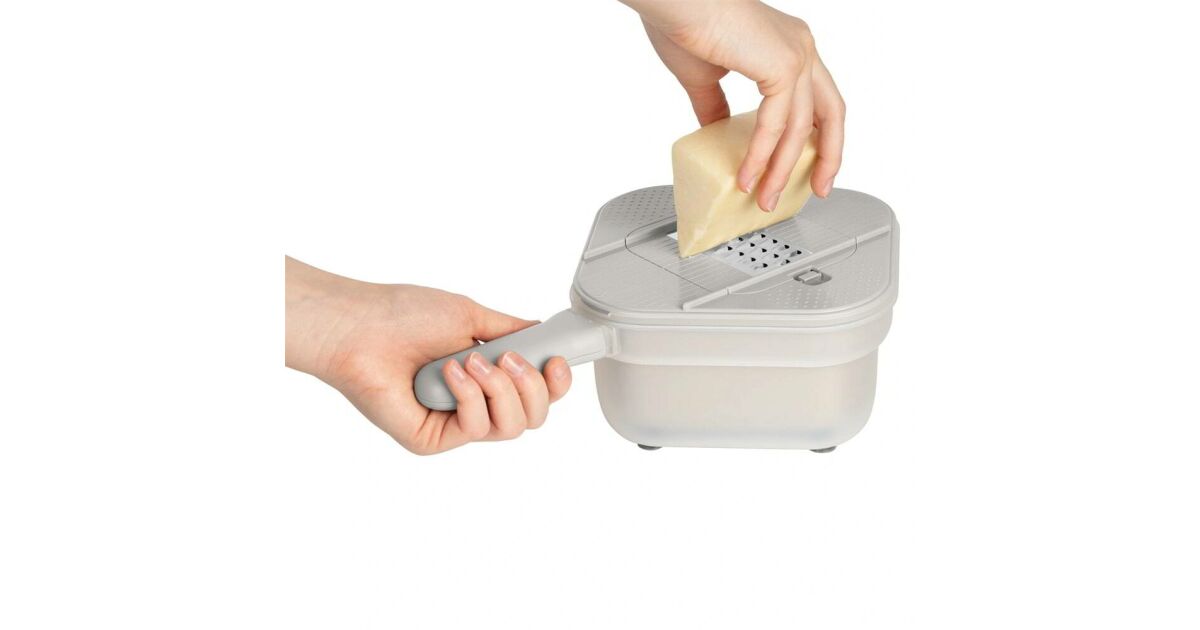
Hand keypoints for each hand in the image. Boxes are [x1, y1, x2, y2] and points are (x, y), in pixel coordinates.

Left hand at [285, 257, 571, 454]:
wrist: (359, 326)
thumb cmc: (402, 315)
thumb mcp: (472, 316)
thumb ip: (512, 330)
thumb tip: (544, 335)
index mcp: (485, 377)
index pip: (537, 395)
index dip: (557, 384)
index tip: (558, 360)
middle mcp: (473, 403)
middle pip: (533, 418)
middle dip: (533, 387)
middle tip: (510, 359)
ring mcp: (453, 423)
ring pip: (512, 428)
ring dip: (501, 389)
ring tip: (474, 361)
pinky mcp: (433, 439)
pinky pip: (476, 428)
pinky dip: (471, 395)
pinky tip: (451, 372)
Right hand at [624, 0, 845, 209]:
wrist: (671, 0)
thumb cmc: (681, 20)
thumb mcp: (704, 75)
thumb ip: (716, 106)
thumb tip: (714, 131)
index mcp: (787, 45)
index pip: (817, 98)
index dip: (818, 134)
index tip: (810, 164)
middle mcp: (799, 47)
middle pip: (831, 113)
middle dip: (828, 156)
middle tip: (818, 188)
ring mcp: (797, 54)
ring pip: (802, 127)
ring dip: (783, 168)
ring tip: (765, 196)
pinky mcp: (784, 65)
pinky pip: (778, 124)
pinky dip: (763, 155)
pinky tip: (748, 174)